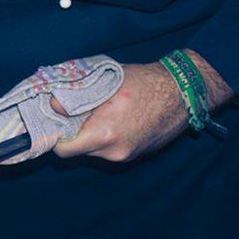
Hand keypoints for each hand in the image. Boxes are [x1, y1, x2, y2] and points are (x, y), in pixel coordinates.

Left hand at [52, 51, 231, 162]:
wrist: (185, 92)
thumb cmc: (146, 82)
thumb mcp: (107, 82)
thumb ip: (76, 96)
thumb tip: (52, 105)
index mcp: (105, 134)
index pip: (64, 150)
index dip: (55, 136)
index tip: (54, 122)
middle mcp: (115, 152)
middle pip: (78, 150)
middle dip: (73, 133)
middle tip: (73, 113)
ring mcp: (128, 156)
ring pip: (95, 150)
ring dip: (90, 135)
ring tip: (97, 112)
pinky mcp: (137, 155)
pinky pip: (111, 149)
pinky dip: (106, 137)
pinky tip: (114, 118)